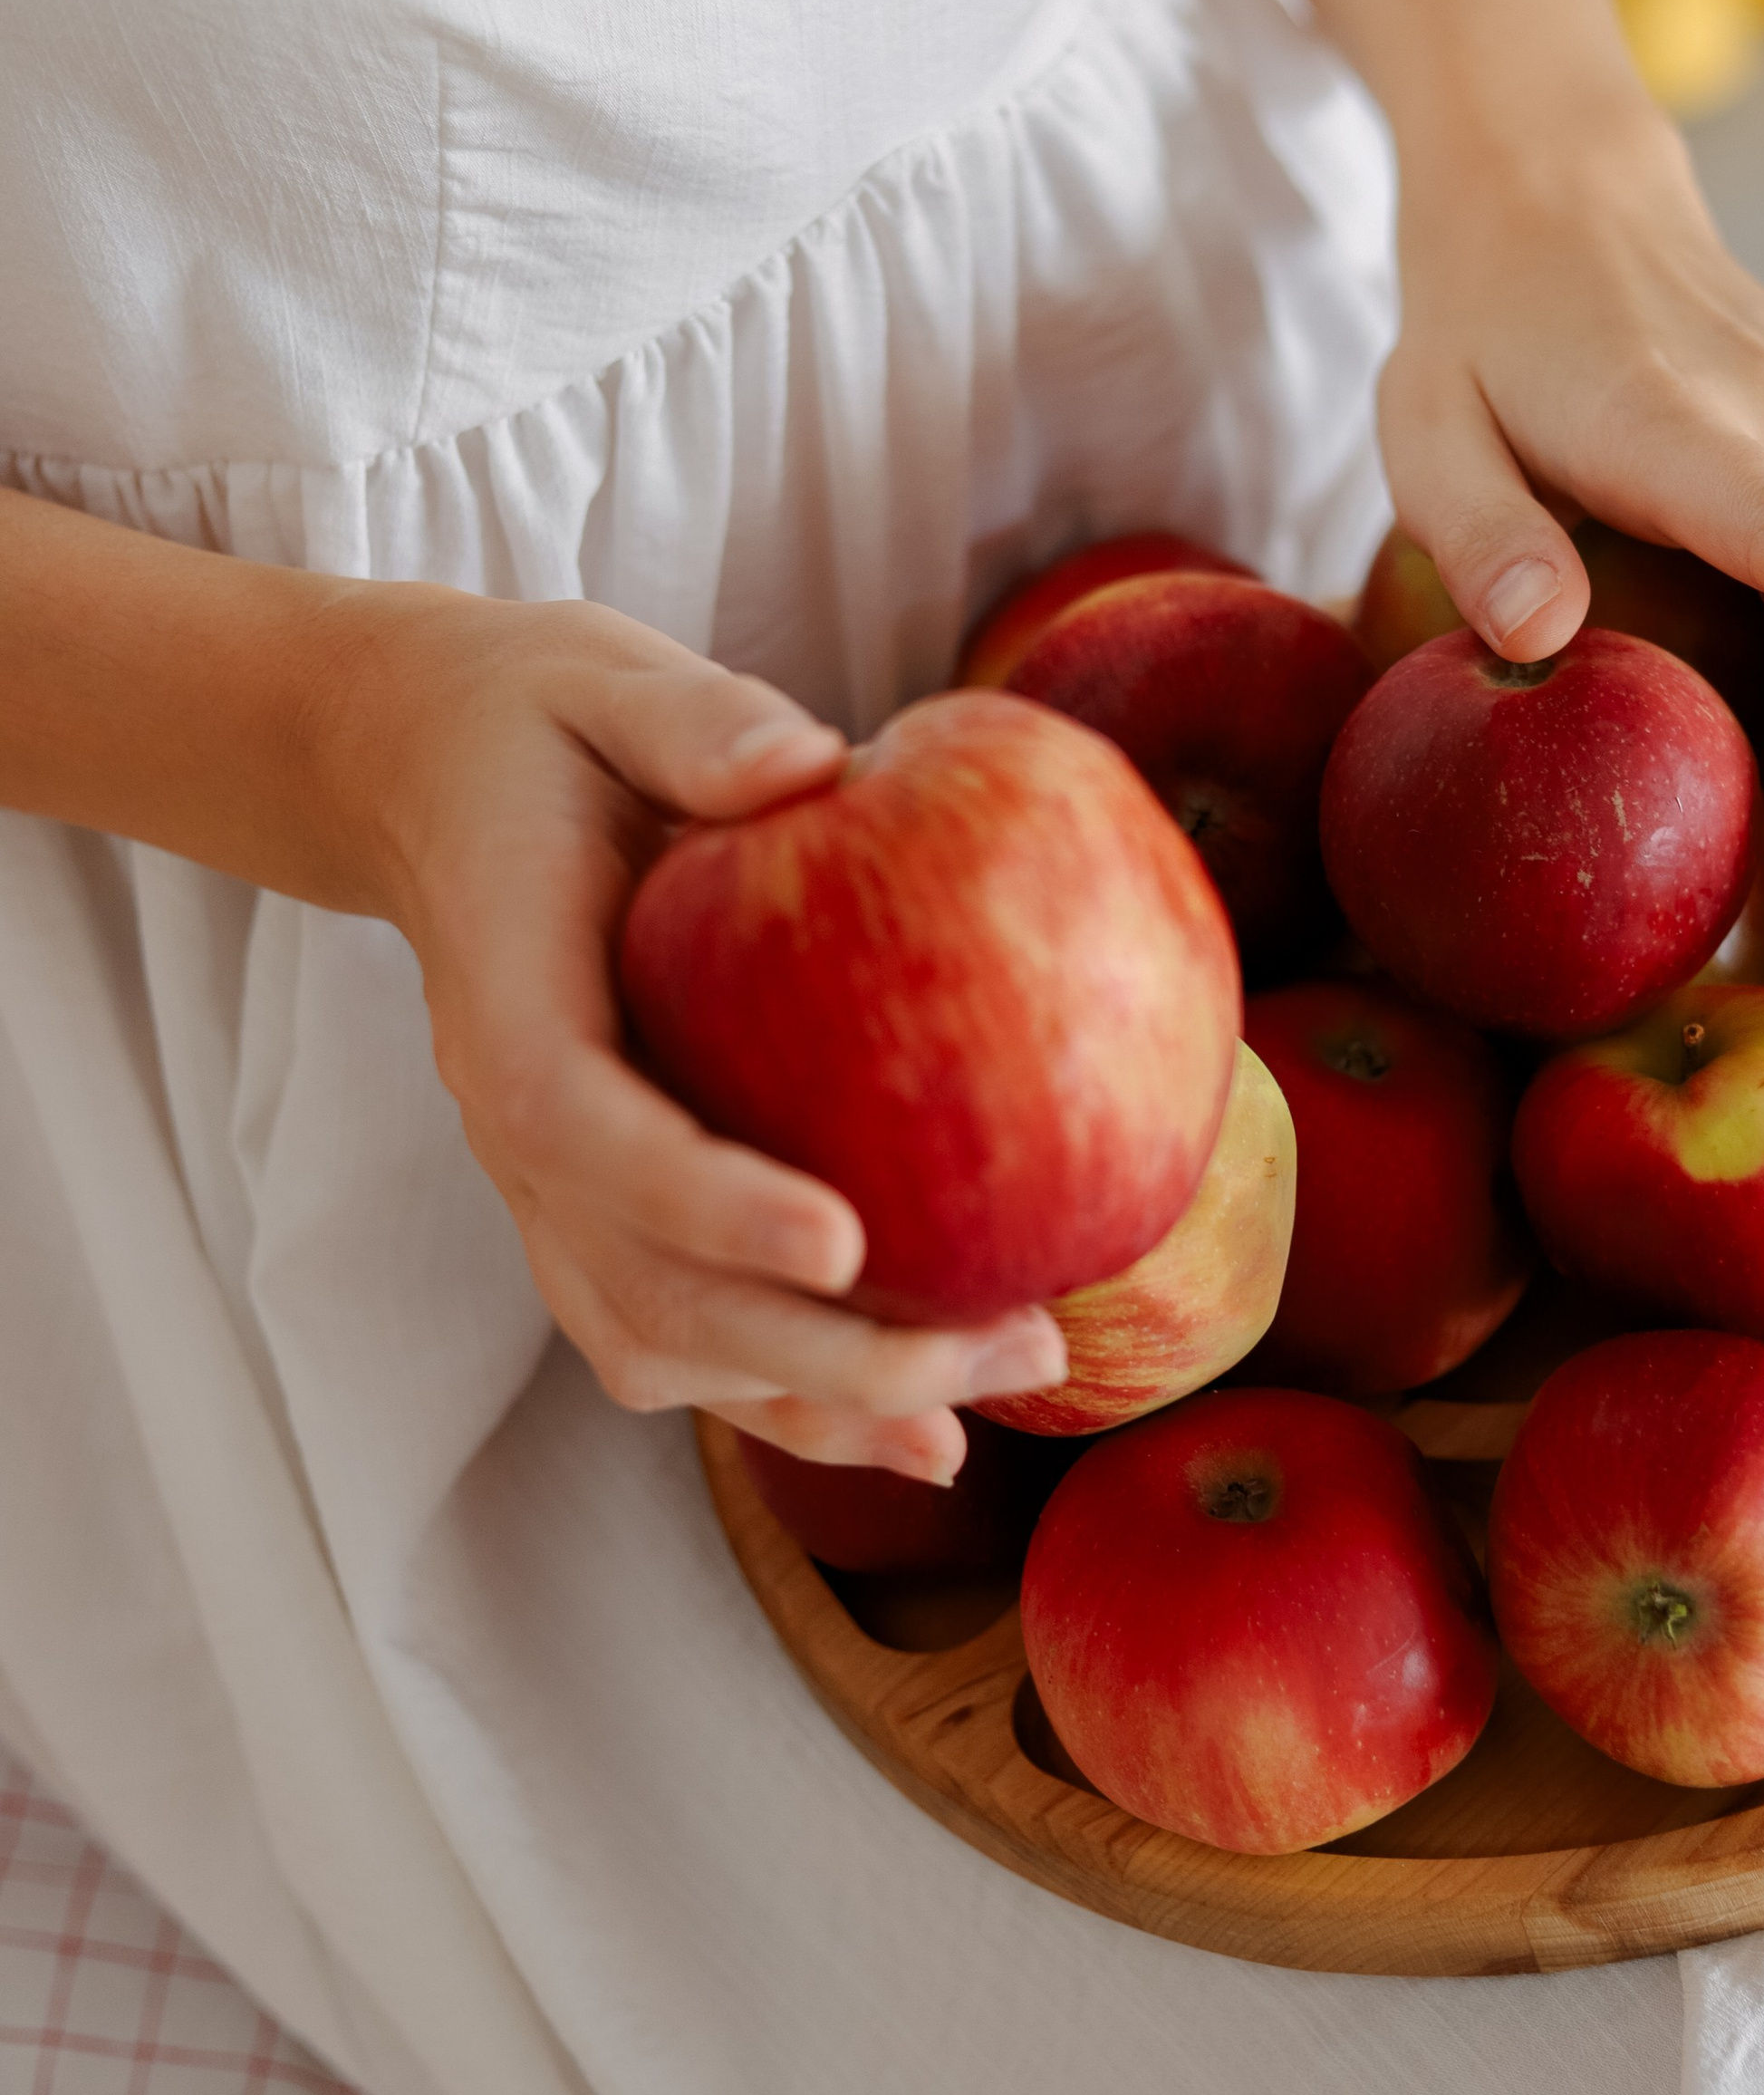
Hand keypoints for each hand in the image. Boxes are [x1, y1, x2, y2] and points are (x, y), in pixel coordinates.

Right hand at [337, 592, 1064, 1475]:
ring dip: (821, 1397)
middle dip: (822, 1348)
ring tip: (992, 1391)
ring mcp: (551, 1189)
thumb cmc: (538, 726)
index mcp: (507, 1001)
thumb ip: (694, 721)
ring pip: (662, 1345)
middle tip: (1001, 1341)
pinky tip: (928, 1415)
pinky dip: (795, 1395)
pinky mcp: (602, 1212)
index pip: (585, 1129)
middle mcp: (516, 1125)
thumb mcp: (603, 679)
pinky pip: (684, 1335)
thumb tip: (812, 764)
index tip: (846, 1240)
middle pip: (643, 1290)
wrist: (431, 781)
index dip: (704, 1202)